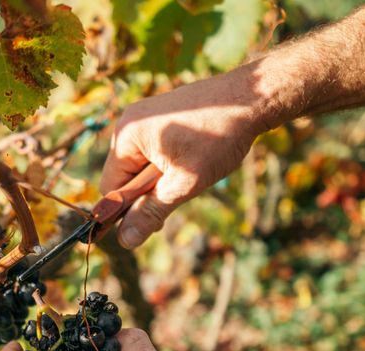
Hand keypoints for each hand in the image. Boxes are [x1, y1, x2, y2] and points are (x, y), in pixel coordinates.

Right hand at [101, 67, 270, 248]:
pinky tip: (193, 159)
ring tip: (191, 172)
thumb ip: (151, 211)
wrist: (253, 96)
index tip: (154, 222)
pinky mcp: (160, 115)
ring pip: (141, 165)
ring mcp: (145, 116)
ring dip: (161, 179)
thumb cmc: (219, 136)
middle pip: (124, 176)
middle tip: (181, 193)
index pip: (111, 188)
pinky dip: (168, 163)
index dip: (128, 210)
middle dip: (148, 192)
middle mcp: (129, 122)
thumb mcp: (184, 183)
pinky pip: (152, 150)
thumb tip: (125, 241)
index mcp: (126, 136)